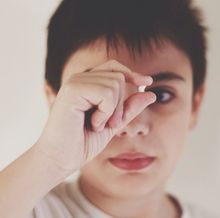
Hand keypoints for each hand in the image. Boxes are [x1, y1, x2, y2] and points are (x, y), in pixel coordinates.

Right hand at [35, 60, 155, 175]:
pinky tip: (92, 123)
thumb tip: (151, 93)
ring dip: (113, 110)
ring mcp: (75, 82)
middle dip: (121, 104)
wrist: (61, 159)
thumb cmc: (84, 141)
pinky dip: (106, 112)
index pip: (114, 67)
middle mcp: (81, 78)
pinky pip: (106, 93)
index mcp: (88, 83)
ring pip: (115, 83)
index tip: (147, 82)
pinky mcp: (73, 89)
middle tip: (110, 124)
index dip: (132, 73)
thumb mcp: (114, 123)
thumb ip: (130, 107)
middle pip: (119, 76)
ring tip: (98, 125)